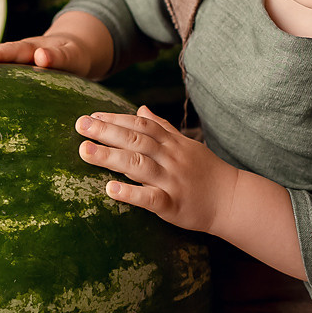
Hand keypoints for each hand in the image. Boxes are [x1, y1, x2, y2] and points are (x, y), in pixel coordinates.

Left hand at [0, 10, 114, 77]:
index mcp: (1, 61)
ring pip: (18, 50)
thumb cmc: (37, 73)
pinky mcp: (64, 54)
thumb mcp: (15, 82)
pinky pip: (58, 56)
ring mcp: (39, 50)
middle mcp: (15, 52)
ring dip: (1, 52)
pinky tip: (43, 60)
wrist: (74, 50)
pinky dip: (50, 56)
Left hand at [75, 104, 238, 233]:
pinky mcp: (173, 204)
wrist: (232, 199)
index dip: (116, 119)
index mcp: (172, 143)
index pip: (141, 125)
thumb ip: (162, 127)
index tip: (92, 115)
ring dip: (110, 157)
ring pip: (139, 165)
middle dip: (106, 132)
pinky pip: (151, 198)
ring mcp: (172, 181)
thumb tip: (141, 108)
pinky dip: (131, 193)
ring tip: (85, 151)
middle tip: (80, 125)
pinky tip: (110, 189)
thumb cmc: (205, 171)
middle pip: (136, 140)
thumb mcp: (185, 144)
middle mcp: (170, 158)